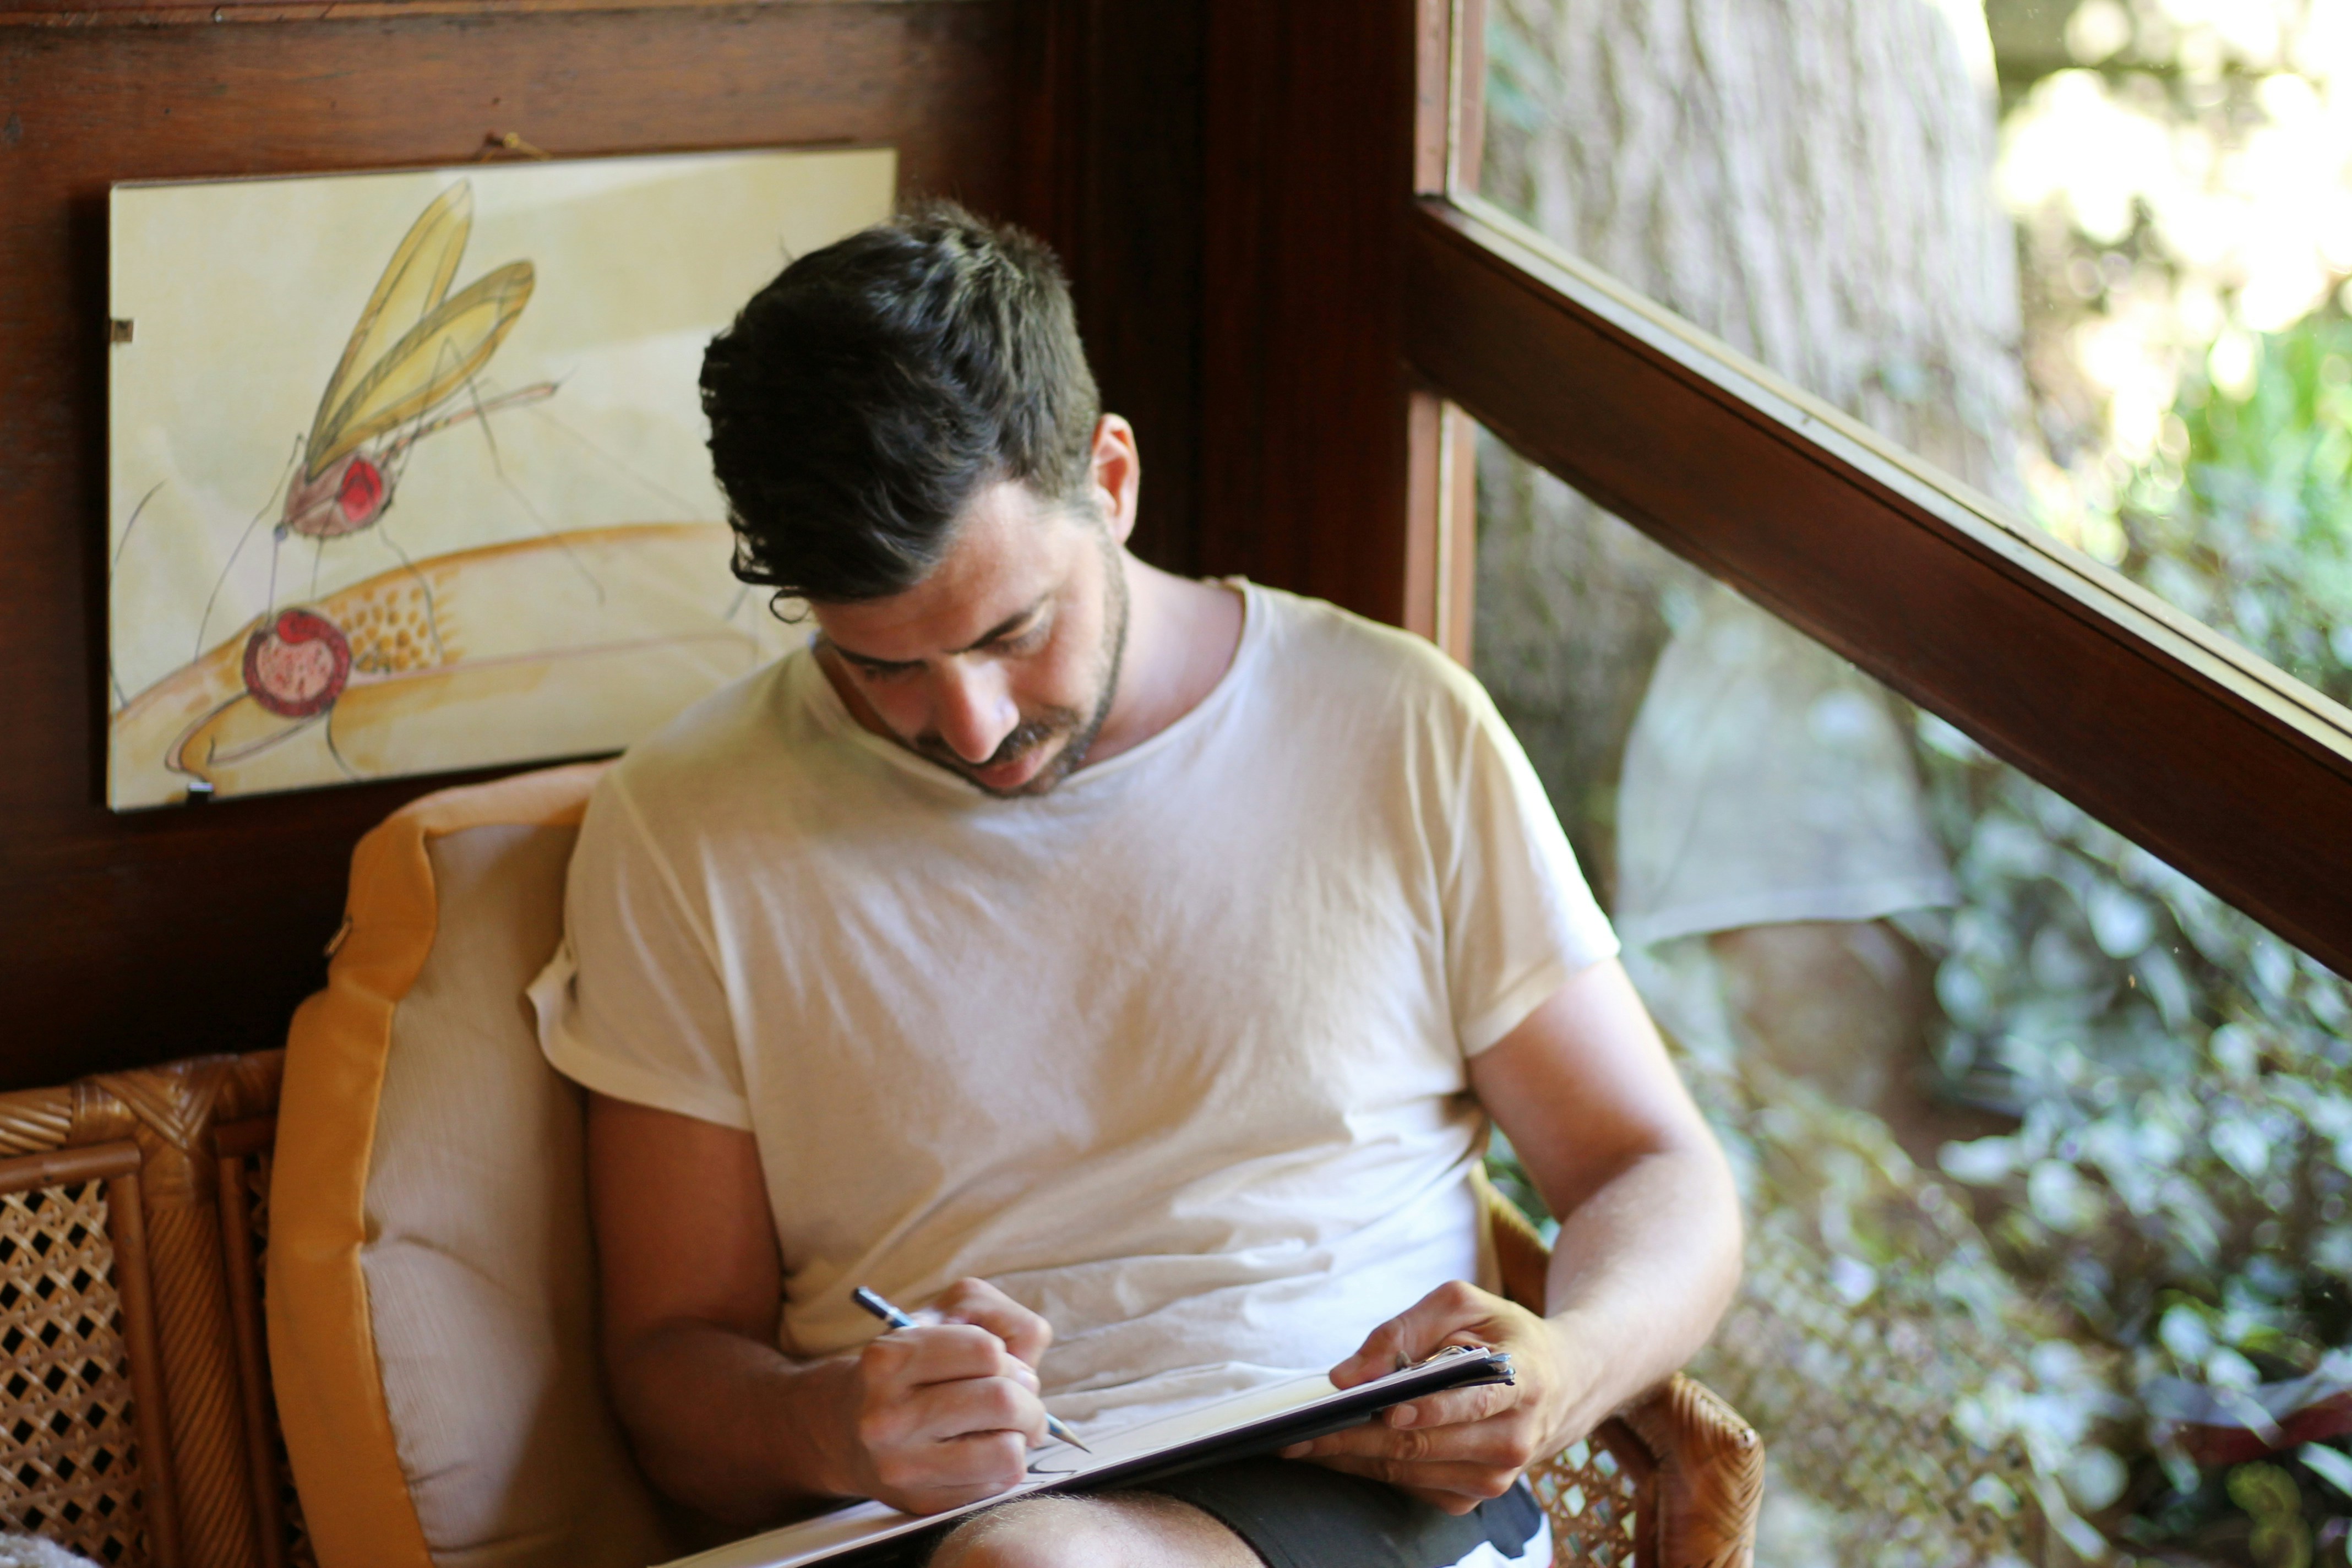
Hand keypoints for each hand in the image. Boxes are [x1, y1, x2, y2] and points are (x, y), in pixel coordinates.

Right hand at [826, 1278, 1054, 1514]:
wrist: (848, 1428)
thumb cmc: (914, 1367)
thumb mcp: (945, 1315)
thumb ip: (998, 1318)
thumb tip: (1026, 1375)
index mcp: (890, 1358)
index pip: (986, 1351)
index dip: (1008, 1358)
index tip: (1003, 1366)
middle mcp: (887, 1415)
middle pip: (1001, 1401)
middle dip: (1028, 1400)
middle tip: (1021, 1402)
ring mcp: (902, 1465)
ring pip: (1006, 1451)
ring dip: (1022, 1436)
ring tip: (1006, 1428)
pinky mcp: (921, 1502)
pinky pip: (997, 1484)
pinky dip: (1006, 1465)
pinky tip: (983, 1451)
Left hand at [1281, 1280, 1590, 1514]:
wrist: (1559, 1384)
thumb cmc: (1502, 1335)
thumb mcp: (1463, 1306)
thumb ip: (1405, 1329)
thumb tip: (1347, 1375)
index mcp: (1521, 1384)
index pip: (1472, 1404)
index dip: (1428, 1409)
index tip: (1384, 1408)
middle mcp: (1513, 1440)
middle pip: (1423, 1445)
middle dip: (1356, 1437)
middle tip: (1300, 1432)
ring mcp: (1494, 1477)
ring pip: (1408, 1471)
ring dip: (1351, 1457)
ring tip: (1301, 1442)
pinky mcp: (1471, 1497)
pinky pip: (1408, 1486)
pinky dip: (1368, 1467)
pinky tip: (1336, 1450)